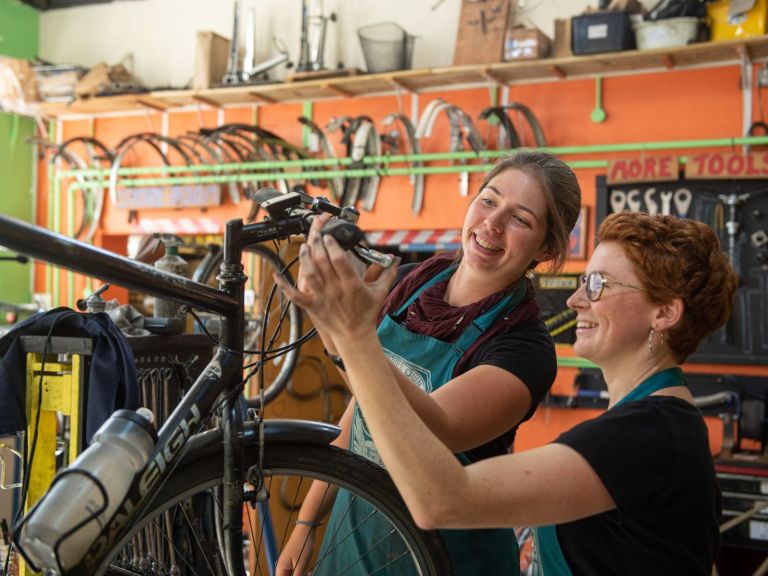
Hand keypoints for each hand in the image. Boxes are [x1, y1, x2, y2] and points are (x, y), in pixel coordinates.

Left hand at [275, 216, 398, 339]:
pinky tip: (276, 274)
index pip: (340, 259)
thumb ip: (387, 273)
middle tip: (316, 233)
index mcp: (352, 284)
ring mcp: (322, 298)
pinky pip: (295, 295)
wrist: (355, 336)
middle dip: (317, 244)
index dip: (333, 245)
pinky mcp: (312, 306)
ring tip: (304, 246)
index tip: (330, 235)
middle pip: (322, 262)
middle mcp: (335, 290)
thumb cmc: (367, 314)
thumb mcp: (380, 292)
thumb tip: (395, 259)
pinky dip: (284, 285)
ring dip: (304, 258)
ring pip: (308, 274)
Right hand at [275, 524, 315, 575]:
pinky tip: (309, 571)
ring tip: (309, 574)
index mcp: (280, 568)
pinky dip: (301, 572)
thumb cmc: (302, 546)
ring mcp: (287, 563)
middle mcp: (281, 567)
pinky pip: (295, 571)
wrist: (306, 530)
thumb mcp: (301, 565)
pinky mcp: (292, 561)